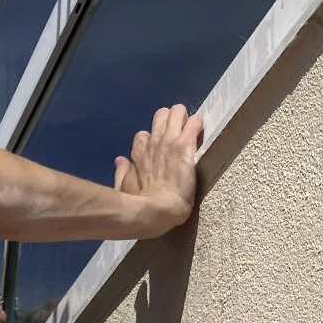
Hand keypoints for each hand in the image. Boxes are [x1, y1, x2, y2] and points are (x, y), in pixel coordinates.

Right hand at [114, 104, 203, 236]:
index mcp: (138, 154)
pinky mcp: (184, 145)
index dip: (152, 141)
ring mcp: (169, 141)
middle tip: (180, 134)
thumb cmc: (139, 206)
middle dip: (171, 120)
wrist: (156, 211)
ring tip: (191, 131)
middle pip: (160, 115)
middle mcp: (152, 143)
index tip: (160, 150)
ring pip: (177, 111)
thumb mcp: (124, 188)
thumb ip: (122, 173)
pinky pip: (194, 122)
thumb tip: (120, 160)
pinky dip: (198, 125)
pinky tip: (201, 133)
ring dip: (184, 119)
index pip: (142, 136)